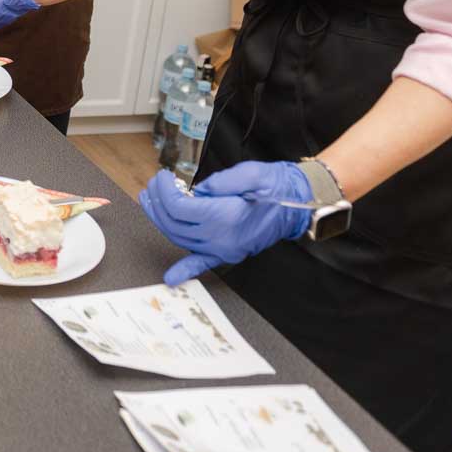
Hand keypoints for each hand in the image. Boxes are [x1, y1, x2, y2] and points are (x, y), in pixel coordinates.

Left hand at [139, 164, 312, 285]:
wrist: (300, 205)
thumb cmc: (278, 188)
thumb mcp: (250, 173)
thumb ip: (219, 181)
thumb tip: (195, 190)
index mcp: (225, 217)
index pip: (178, 207)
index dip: (164, 190)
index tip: (162, 176)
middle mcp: (222, 238)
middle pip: (173, 223)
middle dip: (157, 202)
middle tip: (153, 185)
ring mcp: (223, 249)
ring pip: (179, 239)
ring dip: (160, 222)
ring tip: (151, 203)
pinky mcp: (227, 253)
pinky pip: (202, 264)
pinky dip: (185, 271)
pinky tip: (171, 278)